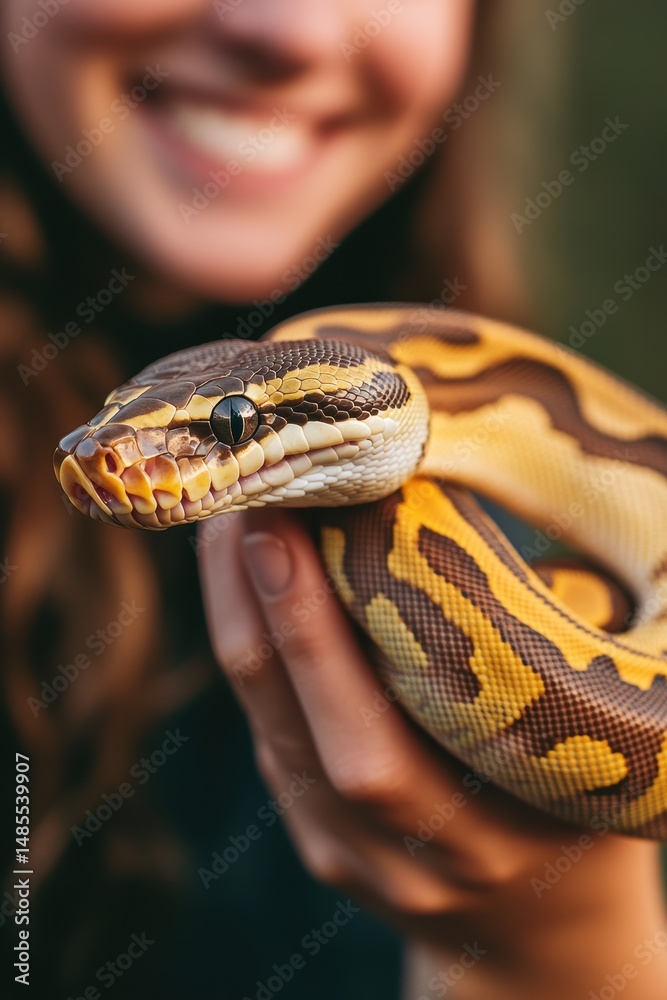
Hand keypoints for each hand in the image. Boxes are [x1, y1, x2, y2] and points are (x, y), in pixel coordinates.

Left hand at [199, 509, 666, 998]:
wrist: (542, 937)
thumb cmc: (583, 812)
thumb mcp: (583, 740)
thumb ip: (518, 657)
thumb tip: (444, 521)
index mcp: (486, 833)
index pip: (375, 730)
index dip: (315, 625)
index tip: (294, 519)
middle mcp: (404, 856)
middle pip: (295, 725)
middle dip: (259, 602)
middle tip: (249, 503)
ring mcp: (348, 857)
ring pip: (267, 729)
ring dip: (238, 618)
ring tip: (233, 526)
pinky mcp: (316, 843)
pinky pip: (271, 739)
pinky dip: (255, 653)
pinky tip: (248, 587)